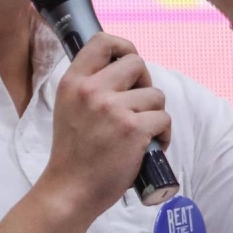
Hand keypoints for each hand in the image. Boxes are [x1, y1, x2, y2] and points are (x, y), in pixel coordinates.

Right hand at [39, 33, 170, 218]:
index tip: (128, 61)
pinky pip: (164, 118)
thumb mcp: (68, 108)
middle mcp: (92, 90)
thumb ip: (89, 88)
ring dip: (155, 113)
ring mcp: (113, 109)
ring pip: (155, 94)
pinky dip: (164, 134)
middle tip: (139, 106)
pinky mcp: (134, 129)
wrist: (70, 191)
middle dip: (145, 83)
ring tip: (142, 133)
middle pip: (137, 63)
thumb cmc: (72, 154)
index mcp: (73, 82)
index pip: (102, 41)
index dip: (123, 46)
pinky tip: (152, 146)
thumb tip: (123, 71)